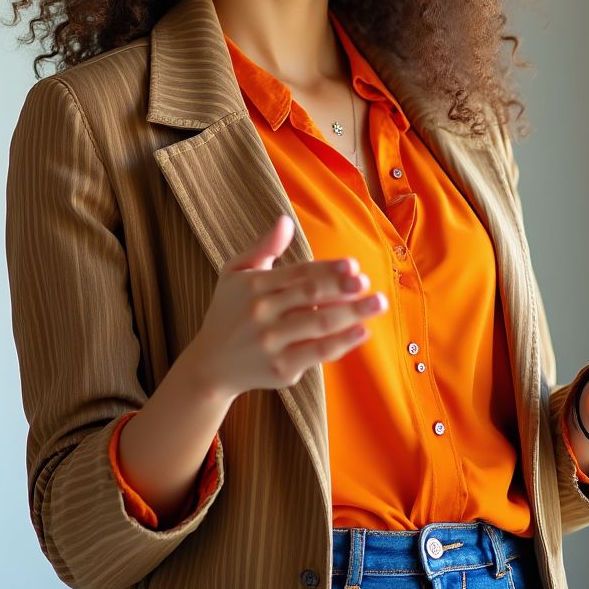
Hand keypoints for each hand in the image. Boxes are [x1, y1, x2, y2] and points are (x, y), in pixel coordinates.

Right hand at [187, 214, 388, 401]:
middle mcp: (262, 312)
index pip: (299, 273)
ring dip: (352, 312)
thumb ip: (263, 247)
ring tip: (377, 303)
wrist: (211, 365)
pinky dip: (342, 342)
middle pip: (311, 296)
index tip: (353, 265)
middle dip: (342, 288)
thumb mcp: (235, 273)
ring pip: (319, 323)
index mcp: (254, 285)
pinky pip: (317, 353)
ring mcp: (272, 341)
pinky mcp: (281, 368)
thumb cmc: (228, 312)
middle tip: (367, 282)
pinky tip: (362, 331)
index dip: (327, 269)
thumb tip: (285, 220)